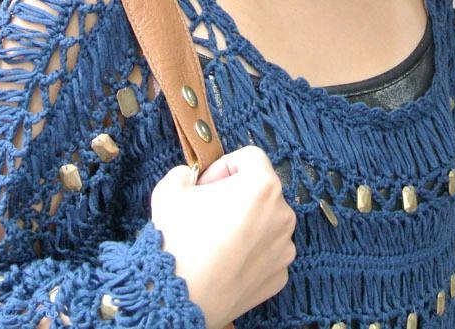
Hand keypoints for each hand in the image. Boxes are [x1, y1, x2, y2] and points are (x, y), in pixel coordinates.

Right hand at [151, 145, 296, 327]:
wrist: (180, 297)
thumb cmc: (177, 240)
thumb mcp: (169, 190)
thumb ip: (183, 174)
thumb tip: (189, 177)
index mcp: (262, 186)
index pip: (250, 157)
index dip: (224, 166)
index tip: (205, 185)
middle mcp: (282, 214)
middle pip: (260, 191)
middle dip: (234, 195)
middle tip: (207, 211)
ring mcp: (284, 247)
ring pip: (265, 222)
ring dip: (244, 224)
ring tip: (214, 240)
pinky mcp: (280, 274)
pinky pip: (266, 252)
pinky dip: (249, 252)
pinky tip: (224, 261)